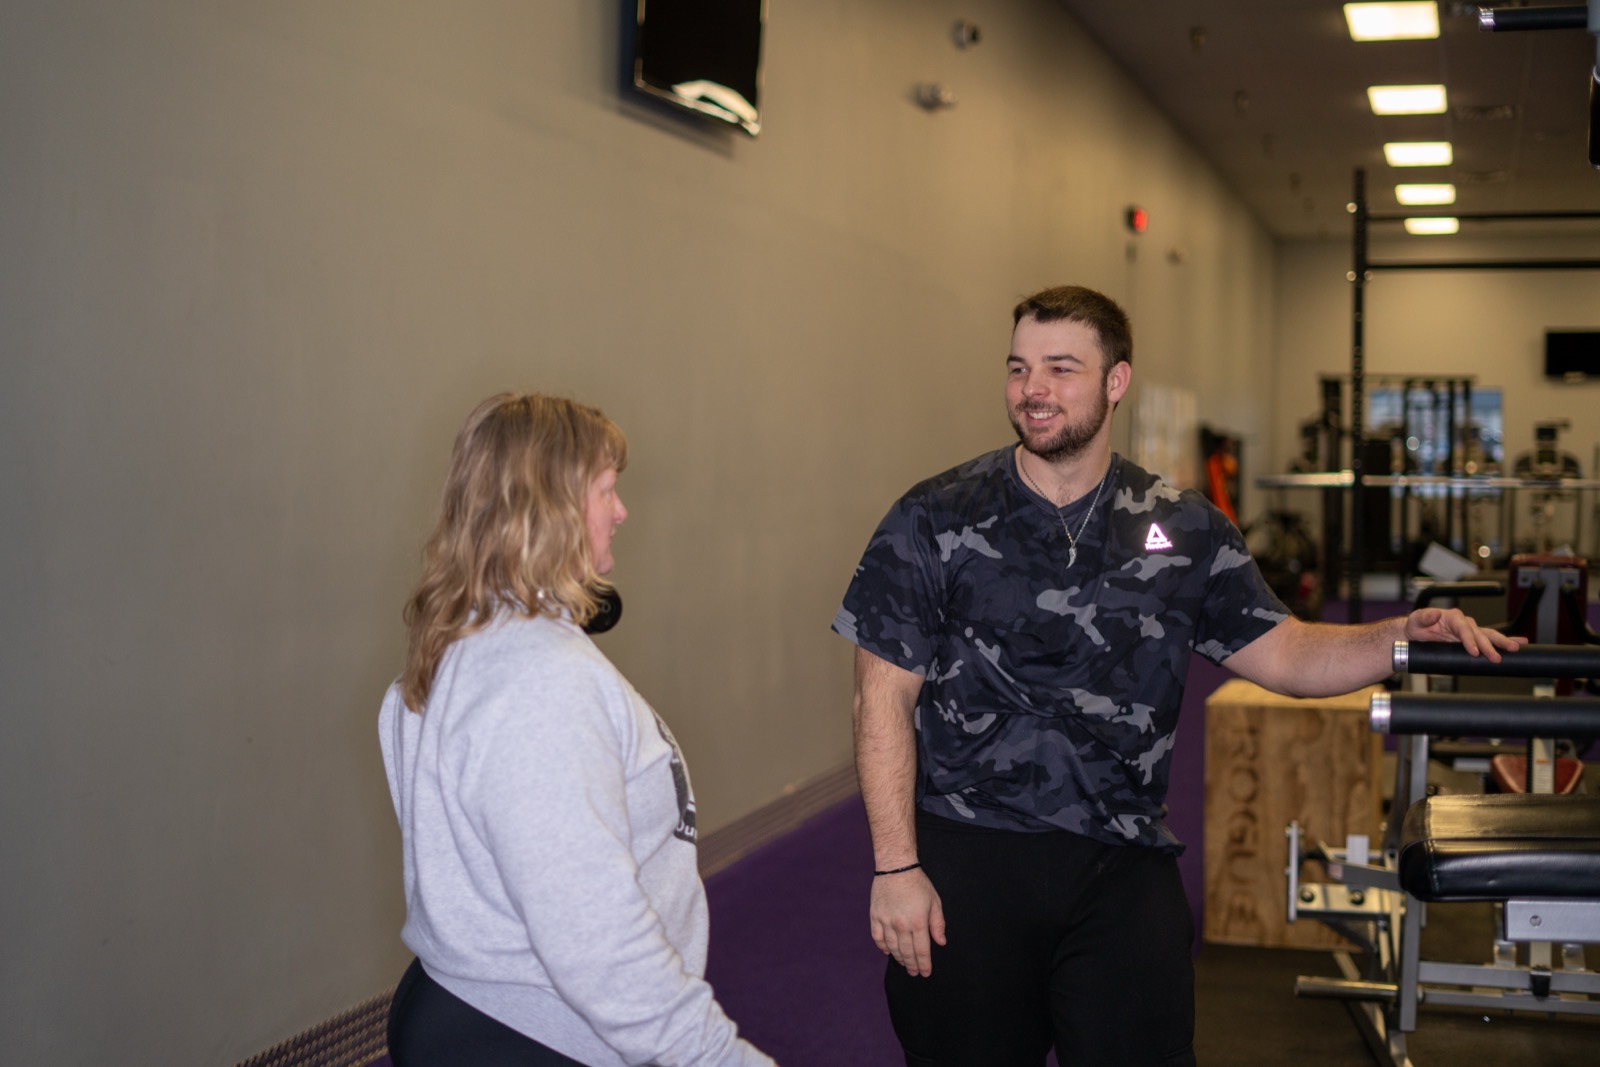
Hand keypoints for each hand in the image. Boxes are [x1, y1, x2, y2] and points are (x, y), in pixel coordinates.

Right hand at [869, 866, 945, 976]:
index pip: (922, 951)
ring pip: (892, 948)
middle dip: (912, 965)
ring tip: (904, 964)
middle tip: (915, 973)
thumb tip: (940, 942)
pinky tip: (888, 951)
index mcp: (918, 922)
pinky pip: (878, 938)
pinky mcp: (875, 916)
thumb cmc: (918, 883)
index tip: (925, 973)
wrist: (896, 867)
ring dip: (899, 958)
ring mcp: (886, 921)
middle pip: (907, 952)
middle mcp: (901, 925)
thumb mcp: (935, 901)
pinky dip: (883, 947)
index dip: (924, 964)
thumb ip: (938, 924)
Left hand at [1403, 607, 1526, 662]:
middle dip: (1490, 645)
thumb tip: (1435, 613)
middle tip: (1497, 656)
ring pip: (1489, 636)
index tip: (1473, 651)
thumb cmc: (1417, 625)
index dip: (1470, 640)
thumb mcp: (1416, 620)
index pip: (1464, 628)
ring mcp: (1470, 632)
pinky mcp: (1473, 640)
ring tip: (1515, 648)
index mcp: (1453, 617)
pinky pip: (1490, 640)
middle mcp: (1465, 623)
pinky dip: (1505, 641)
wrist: (1417, 633)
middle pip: (1480, 633)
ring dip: (1502, 642)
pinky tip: (1521, 643)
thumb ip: (1424, 616)